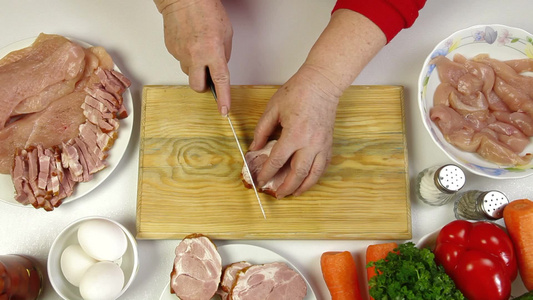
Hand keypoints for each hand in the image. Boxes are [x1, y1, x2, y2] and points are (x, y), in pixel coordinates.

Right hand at [156, 0, 232, 114]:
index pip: (220, 81)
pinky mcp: (171, 50)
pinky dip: (187, 55)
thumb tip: (219, 67)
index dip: (223, 98)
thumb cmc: (206, 10)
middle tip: (209, 76)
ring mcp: (181, 54)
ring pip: (189, 72)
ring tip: (199, 49)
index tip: (224, 110)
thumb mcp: (226, 33)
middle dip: (204, 85)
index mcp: (212, 52)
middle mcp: (195, 56)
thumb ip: (224, 54)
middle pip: (198, 86)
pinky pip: (181, 59)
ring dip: (195, 67)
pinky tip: (190, 42)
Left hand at [250, 65, 340, 197]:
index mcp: (294, 134)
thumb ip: (262, 131)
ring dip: (303, 187)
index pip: (277, 161)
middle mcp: (310, 143)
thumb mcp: (273, 109)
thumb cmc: (298, 92)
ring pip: (313, 173)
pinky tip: (308, 180)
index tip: (260, 180)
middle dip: (286, 187)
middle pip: (297, 173)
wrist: (322, 83)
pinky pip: (323, 165)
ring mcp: (322, 144)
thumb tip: (254, 148)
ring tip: (294, 193)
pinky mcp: (328, 143)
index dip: (267, 173)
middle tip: (277, 195)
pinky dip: (315, 176)